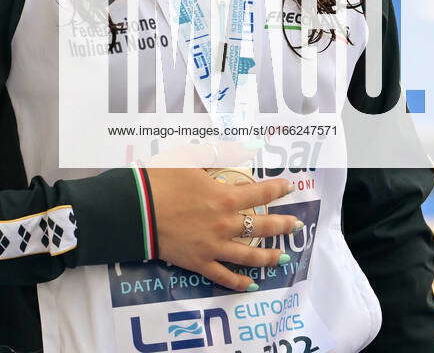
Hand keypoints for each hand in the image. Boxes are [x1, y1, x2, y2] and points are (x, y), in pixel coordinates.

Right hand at [147, 167, 298, 290]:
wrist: (137, 210)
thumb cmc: (162, 180)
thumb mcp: (190, 159)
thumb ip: (218, 154)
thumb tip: (243, 148)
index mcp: (224, 197)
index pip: (259, 192)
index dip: (277, 189)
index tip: (290, 187)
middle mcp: (225, 224)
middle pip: (262, 226)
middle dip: (282, 225)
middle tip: (296, 224)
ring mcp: (214, 247)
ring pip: (249, 255)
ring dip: (268, 256)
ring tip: (283, 256)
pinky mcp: (200, 263)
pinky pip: (224, 277)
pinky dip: (239, 282)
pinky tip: (252, 284)